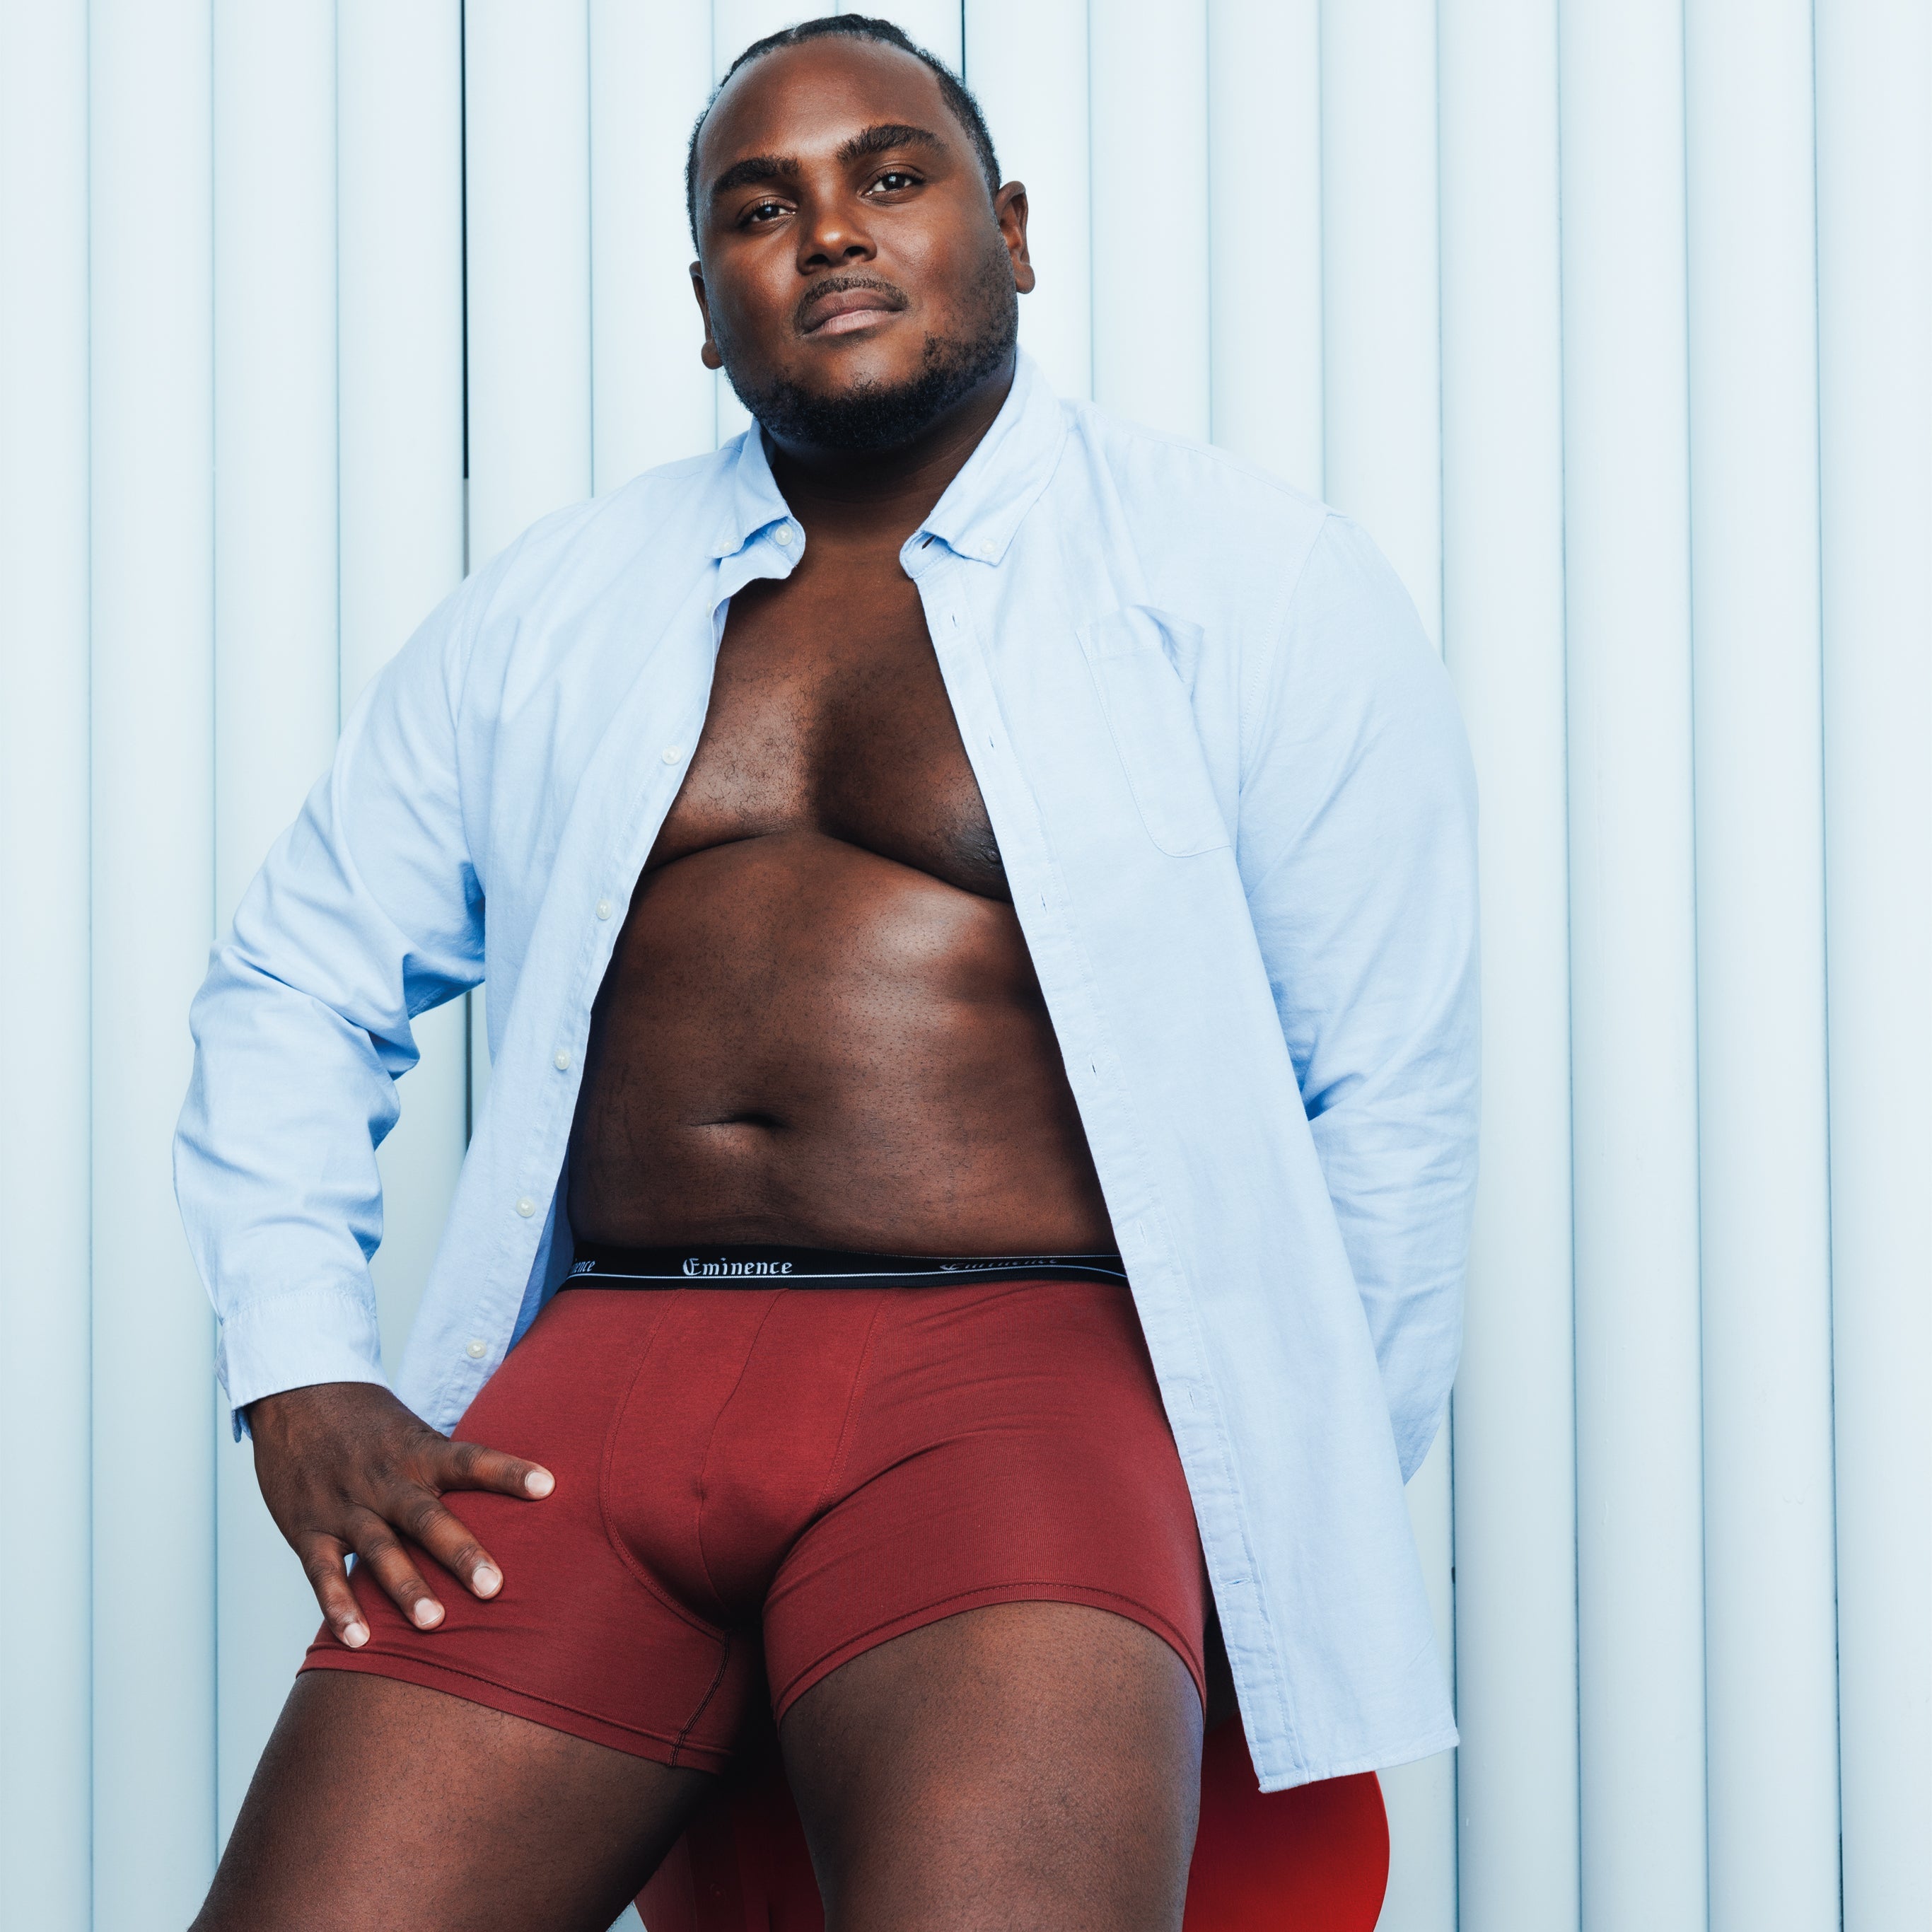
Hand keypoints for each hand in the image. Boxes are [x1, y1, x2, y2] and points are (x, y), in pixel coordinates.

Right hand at [247, 1380, 553, 1648]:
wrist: (296, 1395)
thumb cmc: (372, 1424)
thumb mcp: (415, 1434)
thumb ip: (451, 1470)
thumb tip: (520, 1493)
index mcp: (419, 1451)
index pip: (471, 1459)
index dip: (508, 1471)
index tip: (549, 1486)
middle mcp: (385, 1479)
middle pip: (427, 1516)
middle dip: (460, 1553)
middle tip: (494, 1588)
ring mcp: (344, 1504)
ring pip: (379, 1549)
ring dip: (406, 1588)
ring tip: (435, 1623)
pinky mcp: (306, 1528)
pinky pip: (323, 1572)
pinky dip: (339, 1607)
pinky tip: (359, 1641)